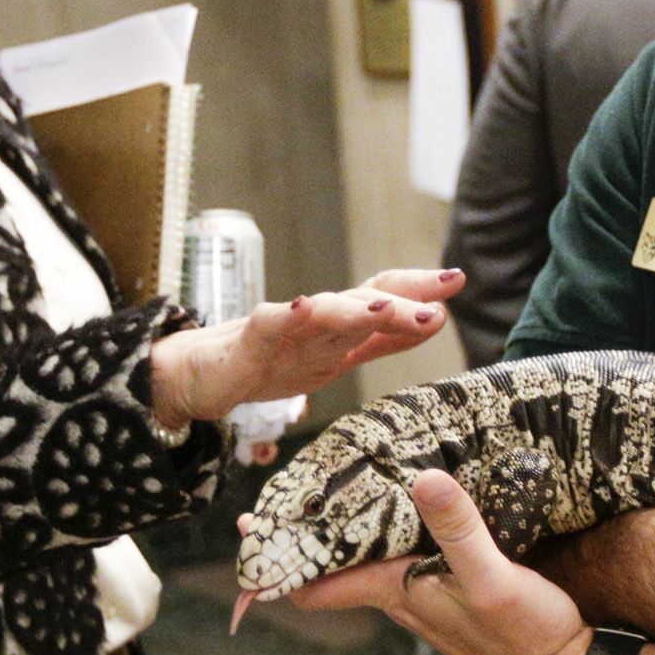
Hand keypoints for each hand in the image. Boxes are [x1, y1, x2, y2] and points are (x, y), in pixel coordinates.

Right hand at [149, 268, 463, 427]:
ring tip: (385, 309)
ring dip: (354, 310)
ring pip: (322, 315)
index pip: (383, 299)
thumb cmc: (269, 360)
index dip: (418, 289)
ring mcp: (282, 329)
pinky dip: (286, 317)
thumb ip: (383, 340)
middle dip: (399, 302)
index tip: (457, 281)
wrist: (197, 374)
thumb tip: (436, 317)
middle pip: (361, 303)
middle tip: (437, 304)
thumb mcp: (335, 356)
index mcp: (339, 326)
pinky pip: (268, 327)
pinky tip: (304, 308)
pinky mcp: (247, 344)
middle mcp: (316, 321)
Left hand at [292, 469, 590, 654]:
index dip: (281, 560)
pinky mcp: (453, 584)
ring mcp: (425, 592)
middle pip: (335, 564)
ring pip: (368, 558)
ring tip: (331, 484)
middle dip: (308, 532)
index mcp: (396, 591)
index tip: (252, 529)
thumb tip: (423, 478)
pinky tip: (405, 503)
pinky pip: (403, 552)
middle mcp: (401, 594)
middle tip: (280, 492)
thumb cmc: (525, 635)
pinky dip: (389, 529)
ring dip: (346, 530)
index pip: (316, 583)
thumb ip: (458, 529)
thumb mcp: (493, 577)